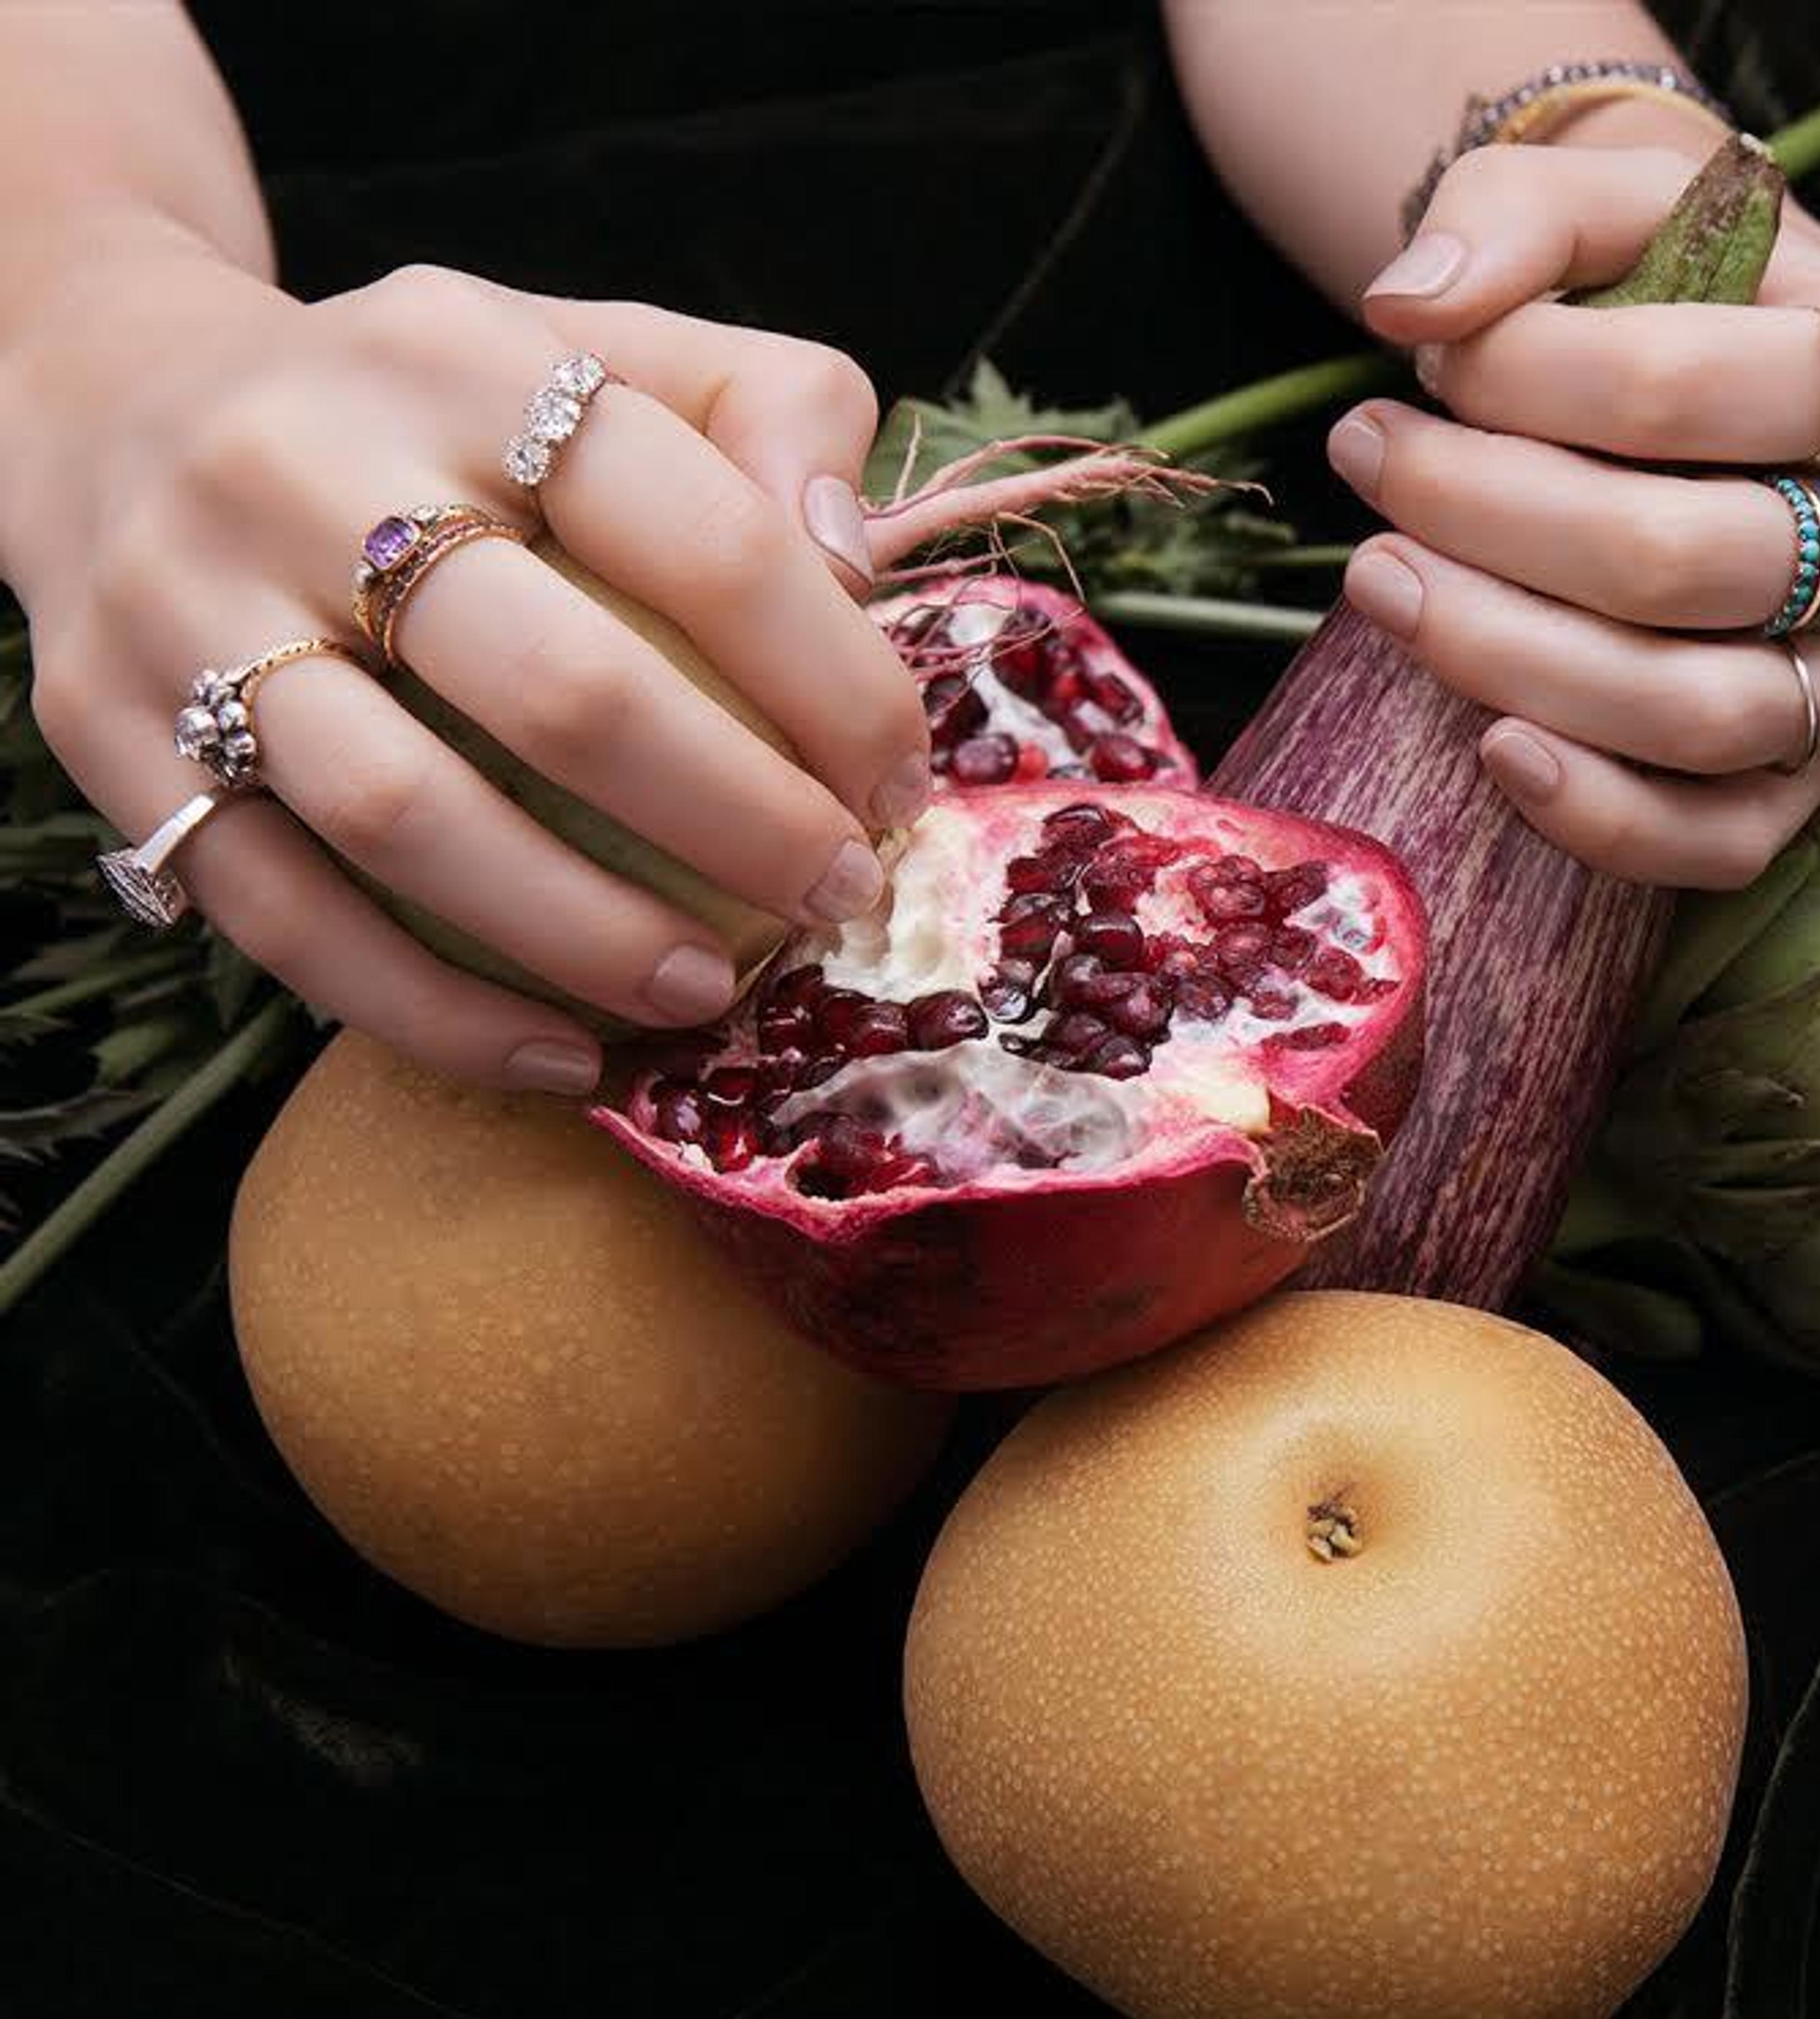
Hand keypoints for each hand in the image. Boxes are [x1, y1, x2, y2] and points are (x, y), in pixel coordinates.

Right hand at [4, 250, 928, 1090]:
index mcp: (466, 362)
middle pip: (562, 689)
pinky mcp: (113, 741)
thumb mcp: (593, 353)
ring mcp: (189, 614)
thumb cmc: (426, 416)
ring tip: (707, 990)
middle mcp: (304, 472)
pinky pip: (287, 916)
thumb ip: (762, 408)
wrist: (113, 405)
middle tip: (833, 897)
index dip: (837, 685)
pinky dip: (436, 1012)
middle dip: (738, 822)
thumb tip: (855, 553)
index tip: (897, 785)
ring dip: (584, 934)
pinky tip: (563, 1056)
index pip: (705, 536)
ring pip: (407, 817)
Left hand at [1326, 142, 1819, 889]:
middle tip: (1369, 460)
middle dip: (1480, 513)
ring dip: (1497, 653)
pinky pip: (1709, 843)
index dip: (1514, 381)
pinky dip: (1593, 812)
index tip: (1420, 363)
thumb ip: (1519, 217)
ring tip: (1377, 579)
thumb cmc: (1687, 305)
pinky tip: (1491, 745)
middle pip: (1670, 560)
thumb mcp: (1626, 207)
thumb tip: (1409, 307)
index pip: (1681, 393)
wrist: (1759, 399)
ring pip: (1684, 710)